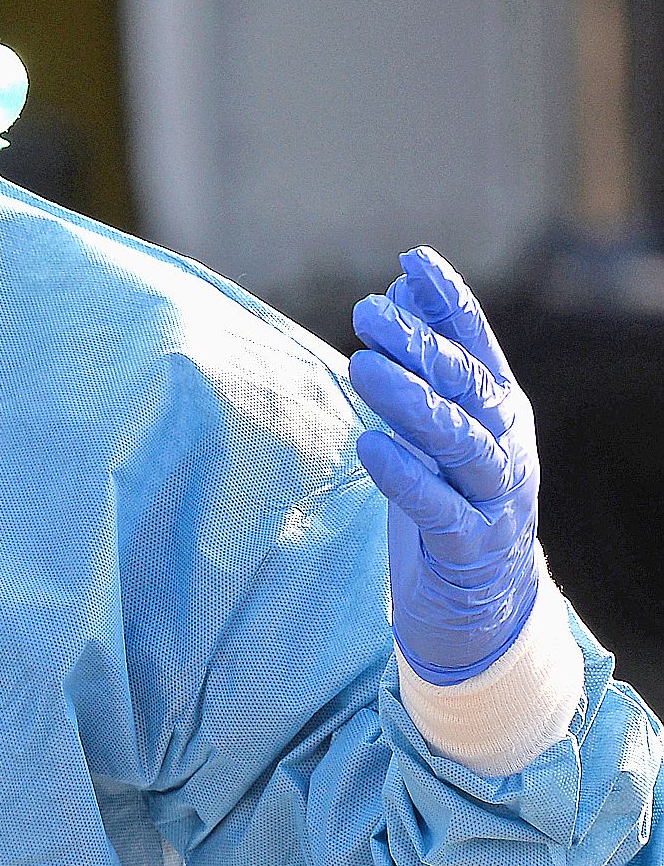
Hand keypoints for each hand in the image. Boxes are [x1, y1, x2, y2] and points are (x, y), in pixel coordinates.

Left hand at [348, 248, 539, 685]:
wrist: (483, 604)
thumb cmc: (452, 497)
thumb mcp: (438, 425)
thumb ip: (423, 362)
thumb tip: (399, 287)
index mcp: (500, 411)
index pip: (476, 346)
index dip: (449, 303)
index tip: (413, 261)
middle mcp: (505, 447)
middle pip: (467, 388)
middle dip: (419, 346)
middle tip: (365, 312)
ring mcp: (495, 500)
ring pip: (459, 443)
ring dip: (410, 401)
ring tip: (359, 366)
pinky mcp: (470, 549)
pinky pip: (439, 509)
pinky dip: (407, 476)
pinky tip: (370, 445)